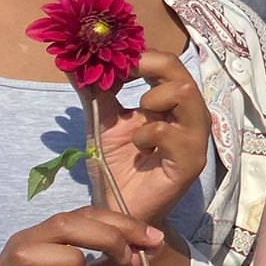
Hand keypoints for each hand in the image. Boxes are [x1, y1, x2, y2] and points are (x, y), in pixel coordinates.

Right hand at [0, 207, 162, 265]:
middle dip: (104, 236)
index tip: (154, 238)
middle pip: (59, 225)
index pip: (81, 216)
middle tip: (130, 257)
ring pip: (26, 253)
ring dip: (66, 262)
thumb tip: (148, 247)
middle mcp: (20, 252)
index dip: (121, 223)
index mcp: (43, 240)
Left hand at [85, 50, 210, 226]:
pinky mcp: (190, 162)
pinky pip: (173, 133)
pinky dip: (148, 133)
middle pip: (180, 70)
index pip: (165, 63)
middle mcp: (186, 116)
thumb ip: (95, 93)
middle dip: (147, 64)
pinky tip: (137, 146)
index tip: (108, 61)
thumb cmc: (116, 168)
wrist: (119, 210)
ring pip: (186, 93)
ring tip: (137, 114)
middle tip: (120, 74)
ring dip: (153, 97)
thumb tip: (74, 62)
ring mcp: (192, 138)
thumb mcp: (102, 122)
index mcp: (168, 104)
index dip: (137, 55)